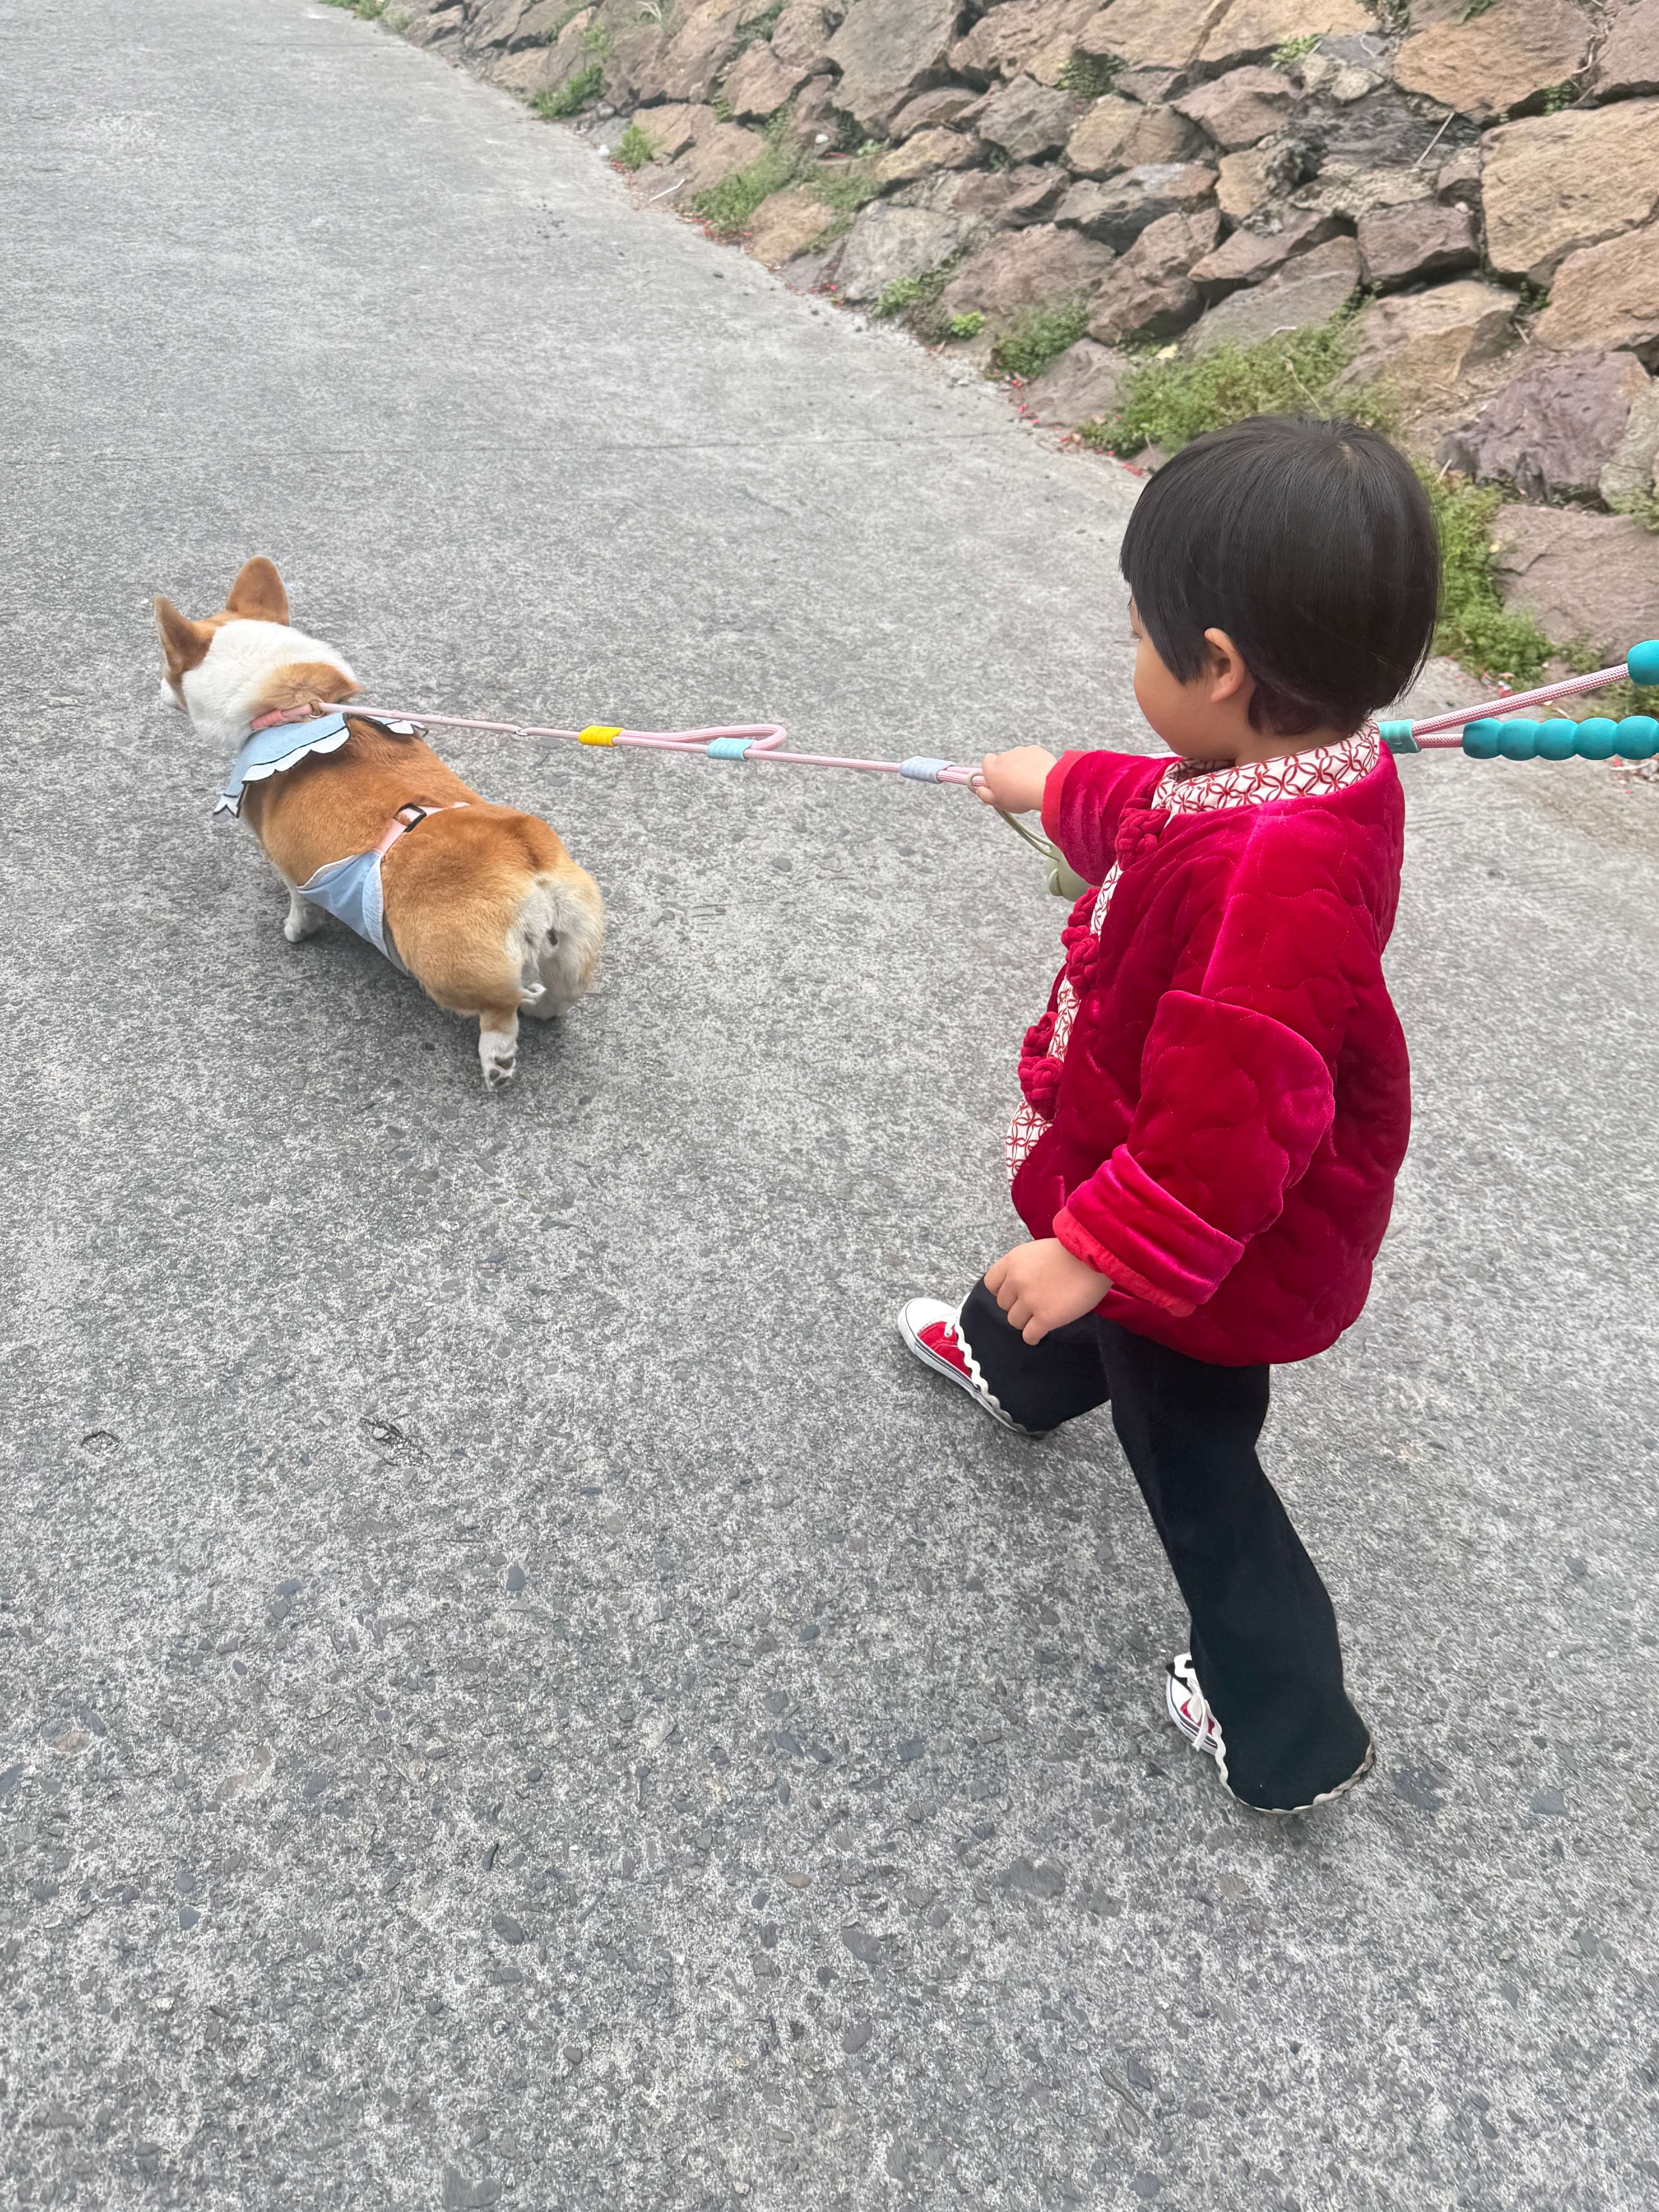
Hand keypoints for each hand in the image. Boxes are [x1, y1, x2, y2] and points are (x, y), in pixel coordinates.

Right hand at [973, 745, 1056, 813]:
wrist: (1045, 787)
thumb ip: (984, 795)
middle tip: (1015, 786)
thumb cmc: (1019, 796)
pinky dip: (1034, 763)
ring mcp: (1020, 751)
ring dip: (1021, 767)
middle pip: (1003, 761)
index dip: (991, 771)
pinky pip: (1032, 756)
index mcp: (991, 768)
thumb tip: (979, 790)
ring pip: (1018, 758)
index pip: (986, 762)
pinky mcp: (1035, 749)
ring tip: (1029, 783)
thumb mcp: (997, 802)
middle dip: (1007, 770)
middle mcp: (1003, 756)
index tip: (997, 782)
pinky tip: (1039, 775)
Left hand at [984, 1237, 1112, 1344]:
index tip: (1014, 1293)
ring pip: (1014, 1322)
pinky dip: (1033, 1336)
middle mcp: (1016, 1281)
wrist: (1094, 1257)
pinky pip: (1029, 1335)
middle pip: (1004, 1304)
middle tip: (1035, 1302)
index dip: (1003, 1290)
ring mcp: (1030, 1300)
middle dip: (1017, 1305)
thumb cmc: (1070, 1251)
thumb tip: (1016, 1286)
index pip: (990, 1284)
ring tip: (1041, 1315)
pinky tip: (1041, 1332)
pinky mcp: (1045, 1318)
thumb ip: (1022, 1268)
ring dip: (1026, 1321)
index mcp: (1011, 1262)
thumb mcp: (1036, 1251)